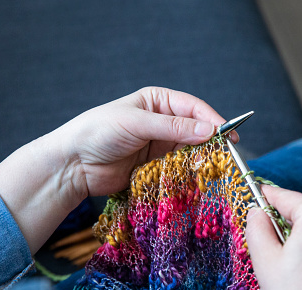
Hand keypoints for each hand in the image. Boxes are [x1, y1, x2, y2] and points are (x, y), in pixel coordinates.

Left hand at [61, 87, 235, 196]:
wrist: (74, 164)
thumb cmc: (99, 132)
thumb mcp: (137, 123)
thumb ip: (172, 128)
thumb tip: (210, 130)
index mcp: (157, 101)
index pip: (192, 107)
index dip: (212, 119)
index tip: (228, 134)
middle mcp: (161, 121)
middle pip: (195, 129)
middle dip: (211, 140)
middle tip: (228, 153)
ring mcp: (159, 144)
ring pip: (189, 149)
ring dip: (201, 157)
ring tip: (215, 166)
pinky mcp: (155, 166)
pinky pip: (178, 167)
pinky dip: (188, 170)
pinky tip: (197, 176)